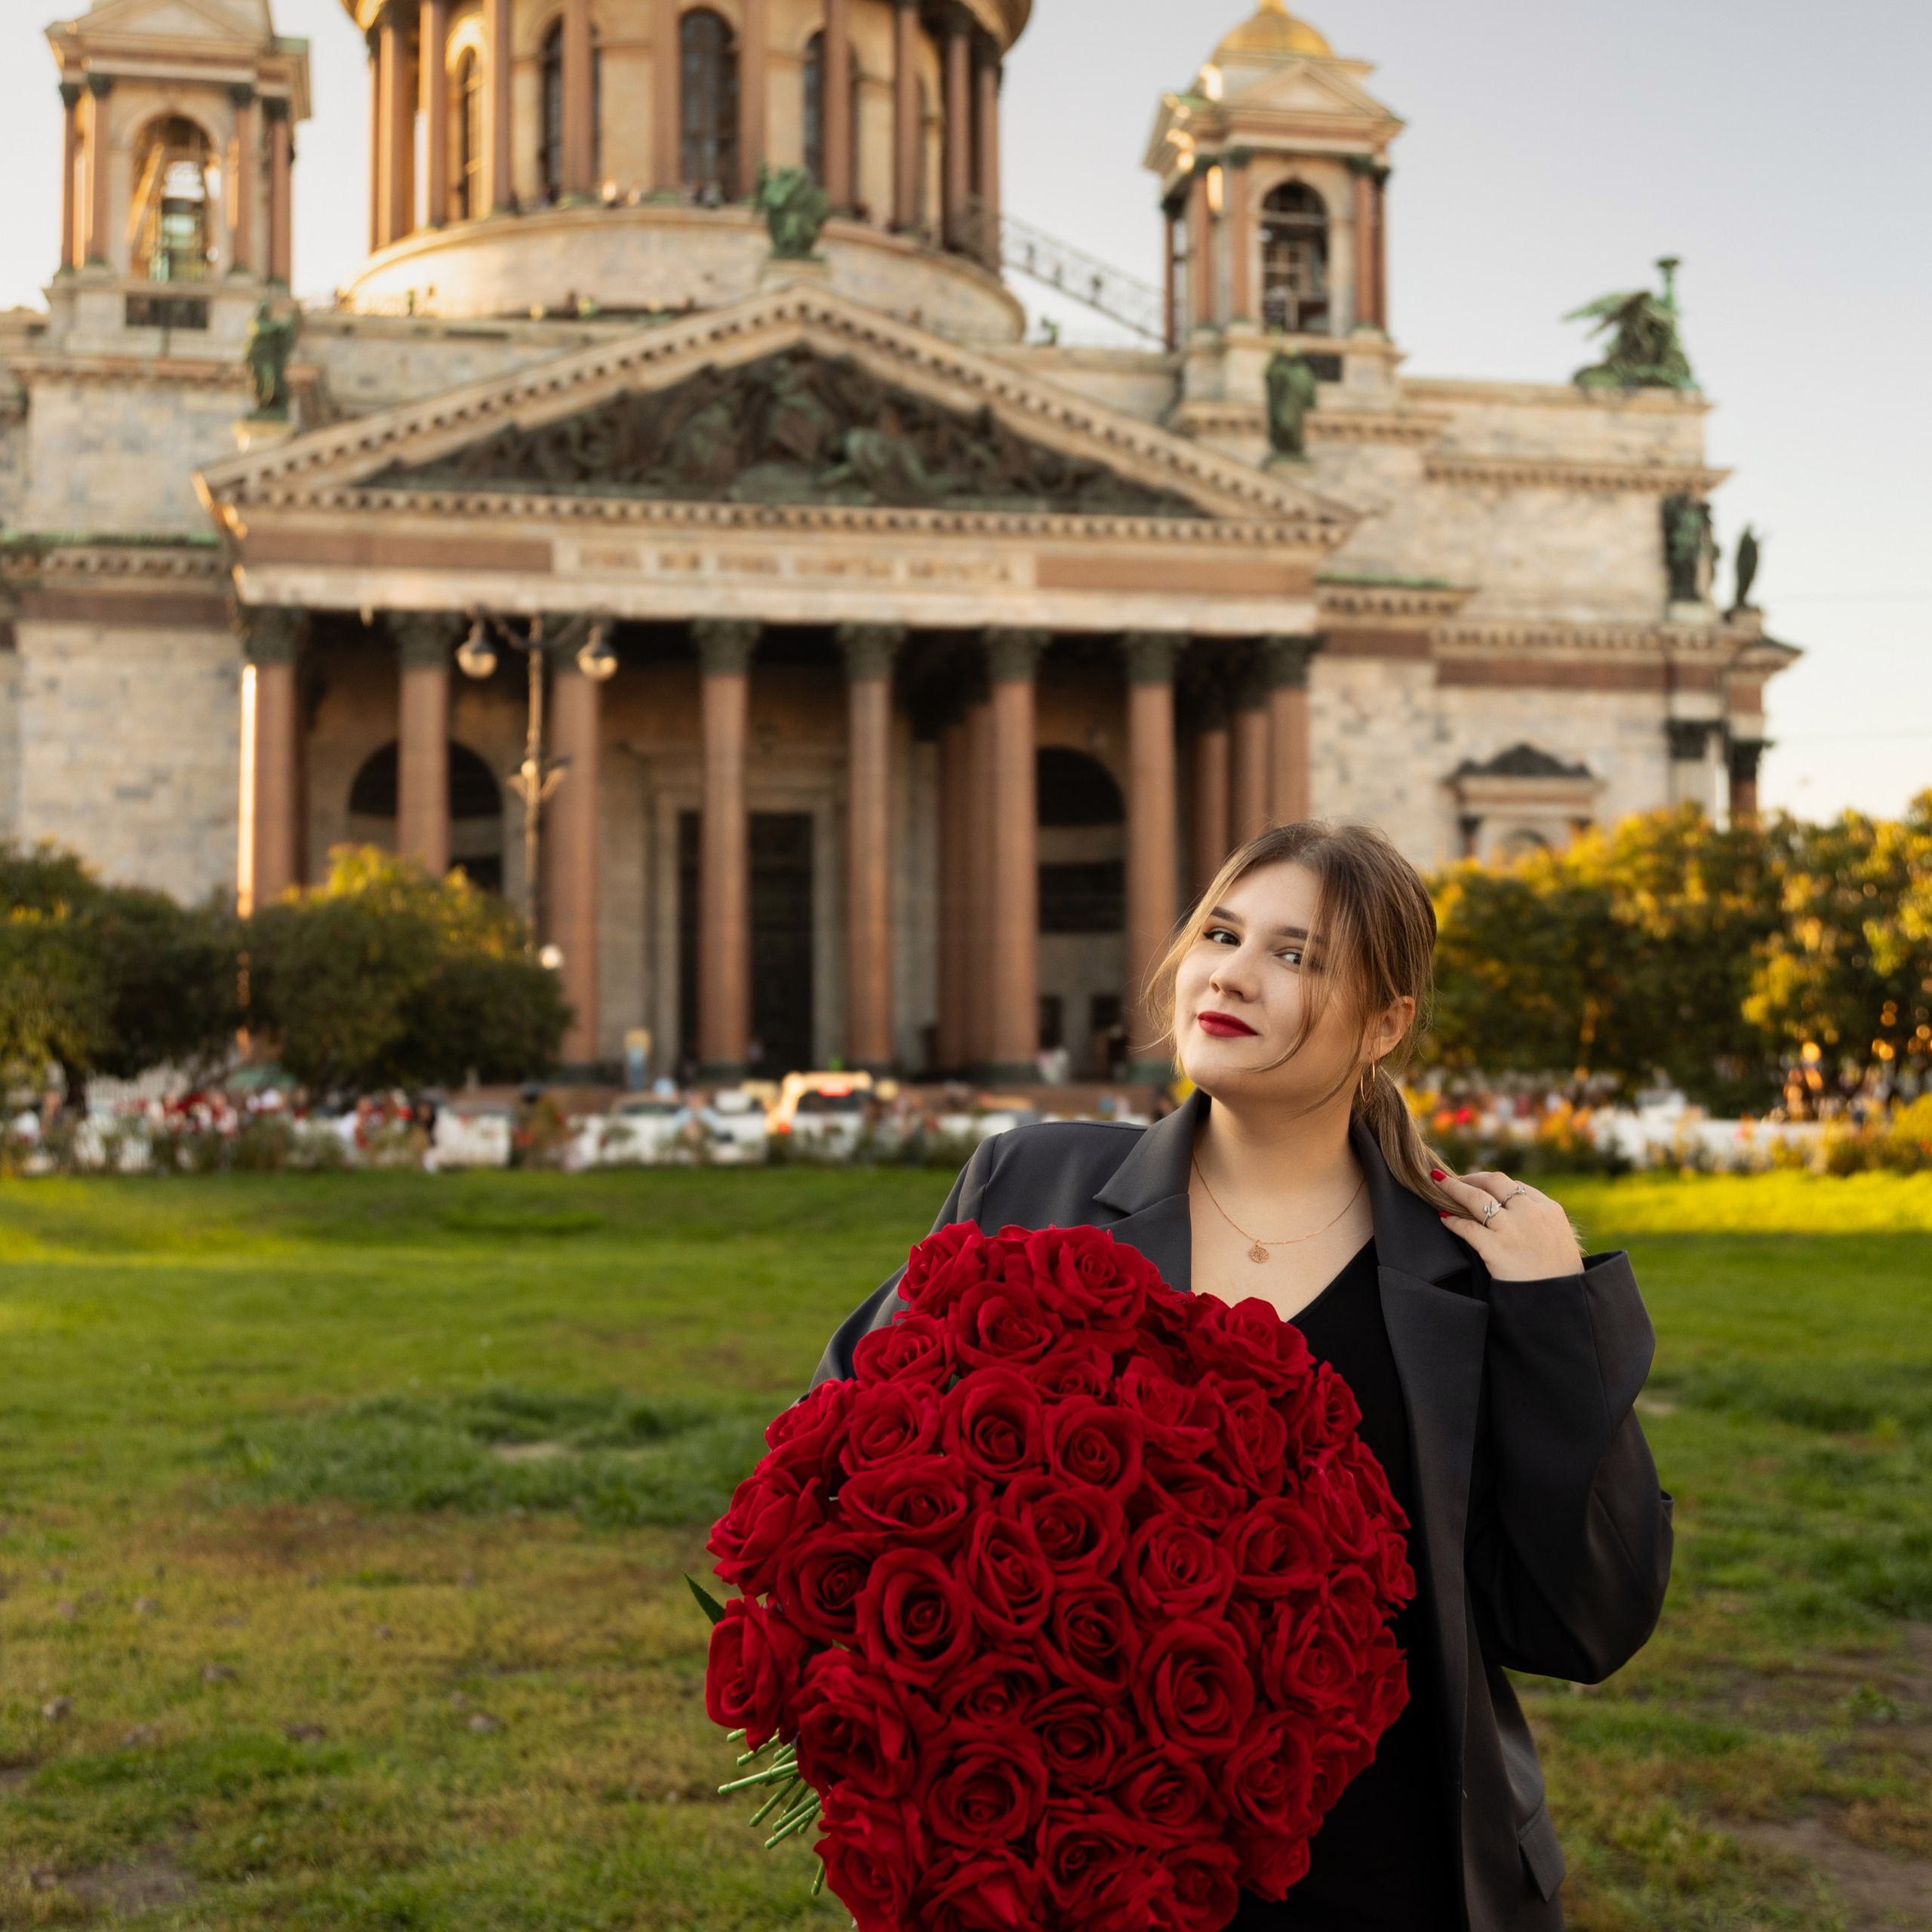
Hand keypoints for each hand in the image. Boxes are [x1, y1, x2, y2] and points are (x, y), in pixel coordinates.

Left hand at [1432, 1169, 1582, 1280]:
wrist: (1561, 1300)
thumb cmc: (1560, 1275)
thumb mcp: (1560, 1238)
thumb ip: (1539, 1221)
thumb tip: (1513, 1212)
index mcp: (1549, 1209)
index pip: (1516, 1186)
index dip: (1493, 1183)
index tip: (1480, 1184)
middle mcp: (1530, 1213)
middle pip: (1494, 1182)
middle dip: (1471, 1178)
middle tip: (1455, 1179)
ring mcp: (1511, 1229)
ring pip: (1475, 1197)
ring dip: (1452, 1187)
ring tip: (1437, 1182)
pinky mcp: (1495, 1247)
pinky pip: (1466, 1227)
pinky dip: (1452, 1221)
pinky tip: (1443, 1217)